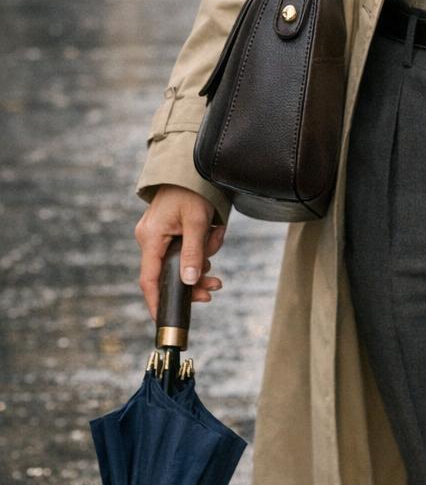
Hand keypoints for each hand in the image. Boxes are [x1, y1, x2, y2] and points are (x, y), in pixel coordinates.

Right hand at [135, 184, 226, 320]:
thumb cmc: (193, 190)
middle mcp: (150, 239)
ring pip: (180, 262)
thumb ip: (193, 252)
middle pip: (169, 273)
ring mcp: (158, 236)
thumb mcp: (197, 221)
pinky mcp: (168, 232)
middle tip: (216, 286)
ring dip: (202, 259)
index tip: (167, 319)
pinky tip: (214, 234)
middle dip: (194, 279)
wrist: (192, 166)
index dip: (157, 302)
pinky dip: (199, 248)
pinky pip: (183, 250)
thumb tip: (190, 282)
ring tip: (218, 237)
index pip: (149, 280)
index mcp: (150, 237)